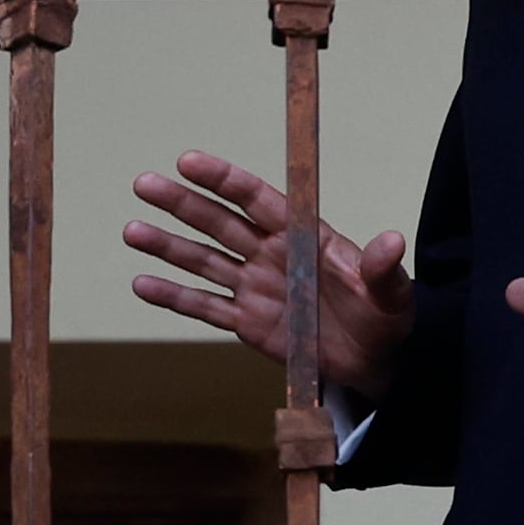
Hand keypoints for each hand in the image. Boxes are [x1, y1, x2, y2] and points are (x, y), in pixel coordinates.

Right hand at [125, 151, 415, 399]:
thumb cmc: (387, 319)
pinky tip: (141, 284)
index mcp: (303, 235)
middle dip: (182, 204)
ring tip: (131, 231)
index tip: (188, 161)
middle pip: (219, 223)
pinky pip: (205, 307)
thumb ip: (382, 270)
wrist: (378, 363)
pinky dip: (174, 297)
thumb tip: (392, 240)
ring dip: (167, 246)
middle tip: (144, 184)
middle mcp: (271, 254)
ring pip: (203, 261)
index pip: (257, 199)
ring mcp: (255, 287)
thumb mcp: (392, 295)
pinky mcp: (247, 323)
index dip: (222, 179)